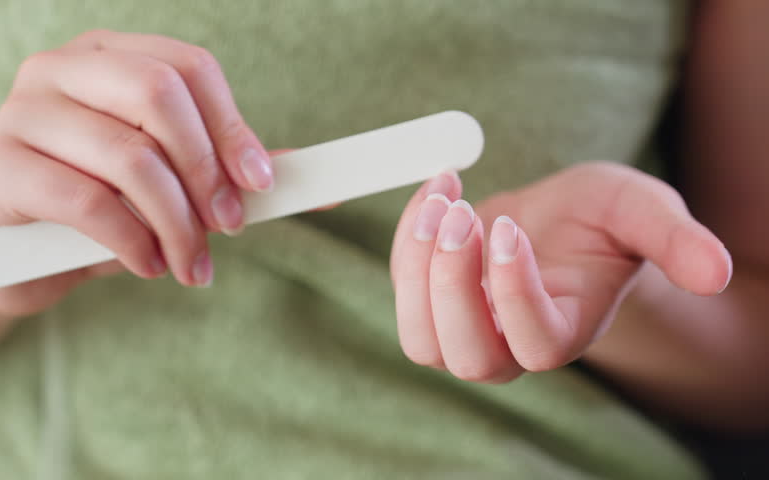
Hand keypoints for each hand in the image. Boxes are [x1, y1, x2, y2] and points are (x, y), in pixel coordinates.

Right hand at [0, 30, 273, 317]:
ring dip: (177, 222)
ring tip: (191, 263)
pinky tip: (148, 265)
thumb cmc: (102, 213)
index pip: (188, 67)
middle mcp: (60, 70)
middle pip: (158, 95)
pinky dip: (133, 241)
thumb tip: (313, 184)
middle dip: (206, 171)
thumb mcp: (168, 187)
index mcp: (109, 57)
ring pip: (129, 157)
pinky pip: (87, 202)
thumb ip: (226, 175)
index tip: (261, 184)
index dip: (232, 127)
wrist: (20, 261)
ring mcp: (21, 113)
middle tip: (229, 226)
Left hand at [391, 162, 730, 382]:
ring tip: (442, 199)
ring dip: (418, 268)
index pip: (535, 343)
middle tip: (462, 215)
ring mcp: (465, 326)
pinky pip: (401, 281)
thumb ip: (676, 241)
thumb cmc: (602, 221)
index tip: (511, 226)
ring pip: (421, 338)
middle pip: (466, 355)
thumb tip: (714, 272)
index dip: (515, 292)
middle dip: (453, 285)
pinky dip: (408, 232)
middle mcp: (510, 344)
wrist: (560, 220)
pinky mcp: (429, 296)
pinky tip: (439, 186)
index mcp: (565, 330)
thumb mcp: (643, 214)